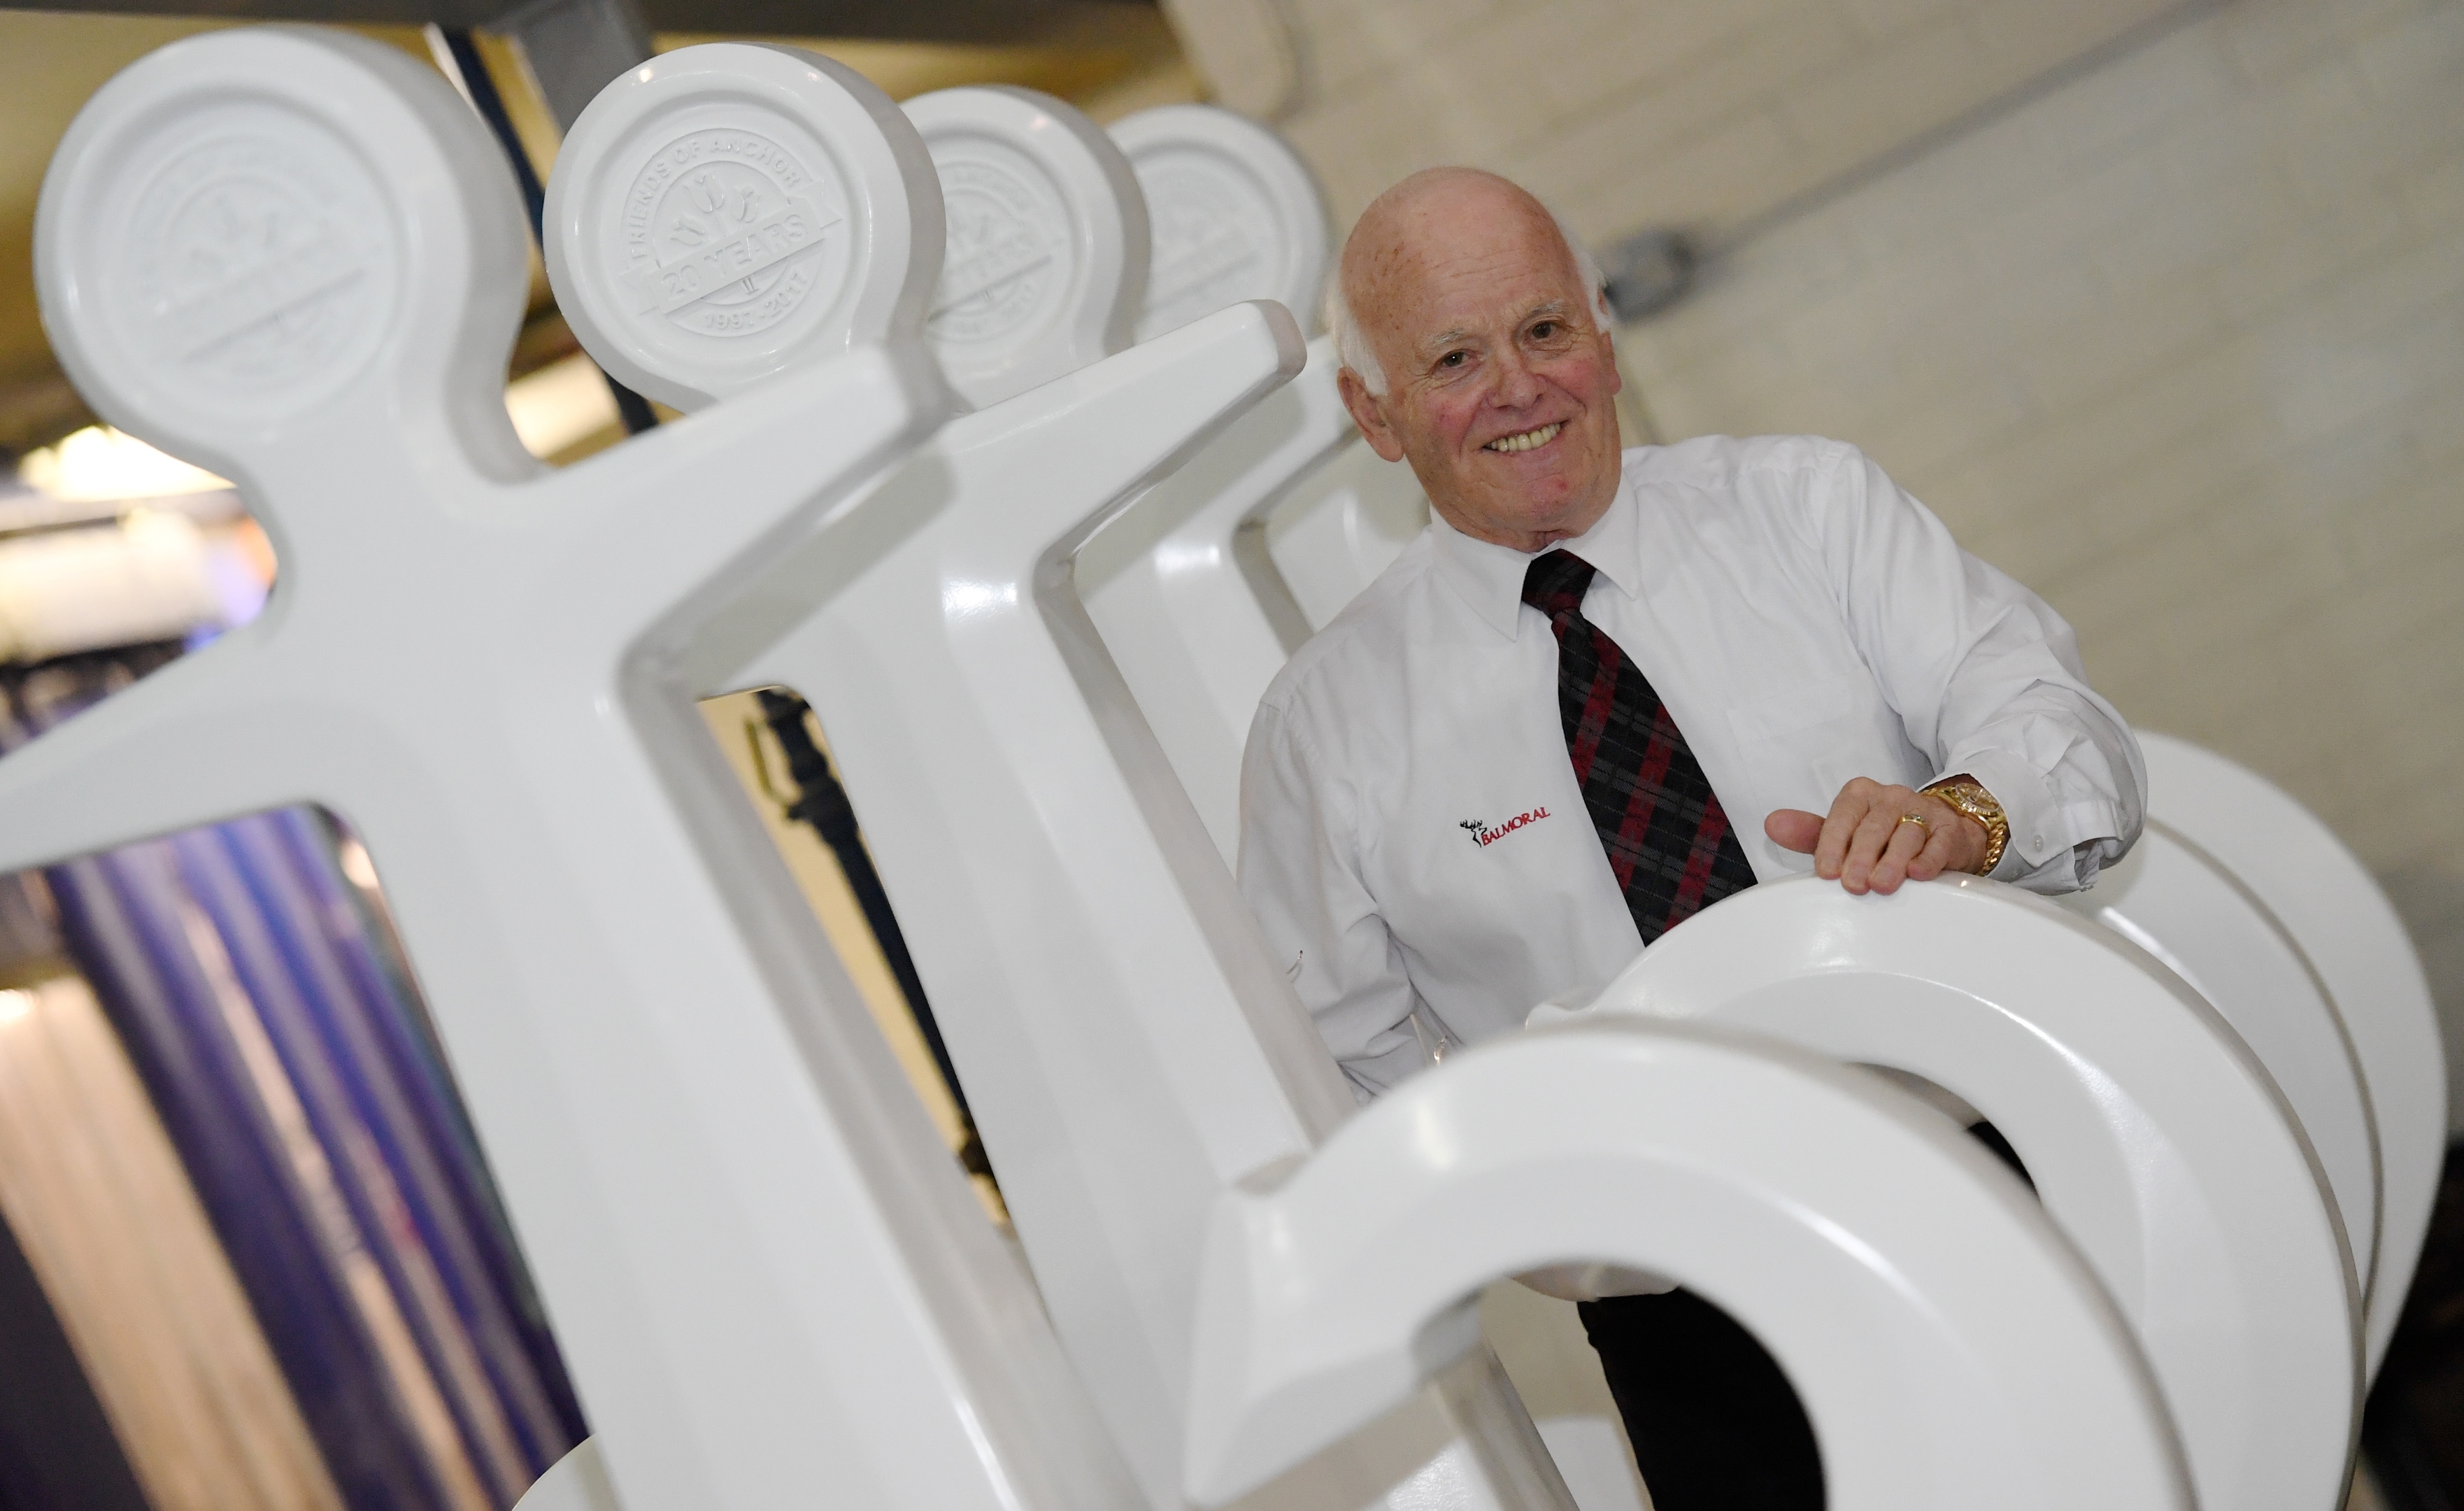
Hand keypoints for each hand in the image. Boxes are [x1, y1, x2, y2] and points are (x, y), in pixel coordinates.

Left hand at [1764, 777, 1991, 894]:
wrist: (1940, 832)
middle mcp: (1891, 797)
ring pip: (1906, 834)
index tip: (1826, 873)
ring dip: (1892, 861)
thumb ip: (1811, 833)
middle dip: (1861, 857)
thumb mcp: (1844, 833)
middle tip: (1853, 885)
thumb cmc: (1882, 836)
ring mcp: (1923, 811)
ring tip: (1881, 885)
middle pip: (1874, 826)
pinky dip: (1928, 859)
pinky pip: (1938, 844)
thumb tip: (1773, 824)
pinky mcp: (1948, 830)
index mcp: (1859, 794)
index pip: (1842, 815)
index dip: (1832, 844)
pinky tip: (1918, 874)